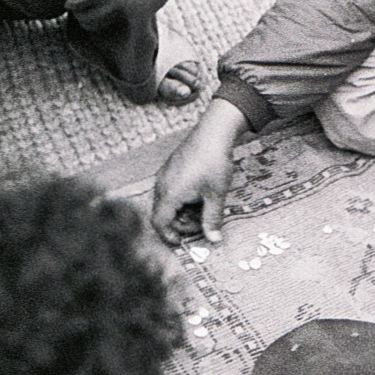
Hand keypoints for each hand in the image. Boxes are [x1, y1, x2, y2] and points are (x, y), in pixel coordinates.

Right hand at [150, 101, 247, 244]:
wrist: (214, 132)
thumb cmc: (214, 162)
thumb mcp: (216, 195)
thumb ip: (212, 219)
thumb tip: (213, 240)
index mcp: (170, 193)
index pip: (159, 223)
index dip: (168, 236)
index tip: (182, 242)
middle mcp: (162, 184)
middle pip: (162, 214)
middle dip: (179, 223)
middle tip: (200, 223)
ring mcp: (165, 174)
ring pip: (166, 202)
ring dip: (181, 211)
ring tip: (202, 207)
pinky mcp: (170, 168)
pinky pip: (169, 190)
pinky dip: (180, 199)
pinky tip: (198, 194)